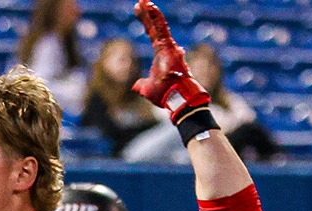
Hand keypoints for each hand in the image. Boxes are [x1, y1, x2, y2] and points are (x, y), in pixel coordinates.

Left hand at [131, 0, 210, 117]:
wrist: (176, 99)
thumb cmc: (165, 95)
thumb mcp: (148, 89)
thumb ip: (141, 85)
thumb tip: (135, 86)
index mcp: (160, 54)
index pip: (151, 33)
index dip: (145, 21)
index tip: (137, 10)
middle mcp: (166, 48)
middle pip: (154, 26)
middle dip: (147, 13)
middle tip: (140, 1)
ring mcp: (169, 46)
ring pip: (158, 25)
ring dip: (151, 12)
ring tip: (143, 0)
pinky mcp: (169, 46)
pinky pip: (162, 28)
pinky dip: (156, 17)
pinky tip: (149, 6)